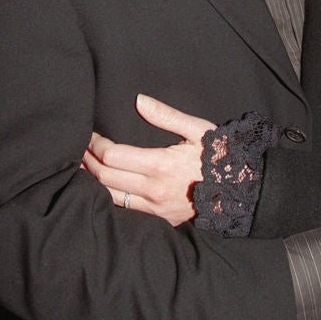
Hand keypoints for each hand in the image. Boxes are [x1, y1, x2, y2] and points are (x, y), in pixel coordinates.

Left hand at [82, 94, 215, 225]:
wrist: (242, 190)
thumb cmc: (220, 155)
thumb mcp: (198, 129)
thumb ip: (166, 116)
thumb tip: (139, 101)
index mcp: (160, 165)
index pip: (113, 156)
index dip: (95, 145)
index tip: (89, 135)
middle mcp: (153, 190)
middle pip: (105, 178)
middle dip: (87, 162)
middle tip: (78, 149)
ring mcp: (156, 208)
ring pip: (111, 197)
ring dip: (93, 182)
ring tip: (83, 167)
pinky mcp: (160, 219)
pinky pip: (127, 209)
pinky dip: (109, 196)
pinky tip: (103, 187)